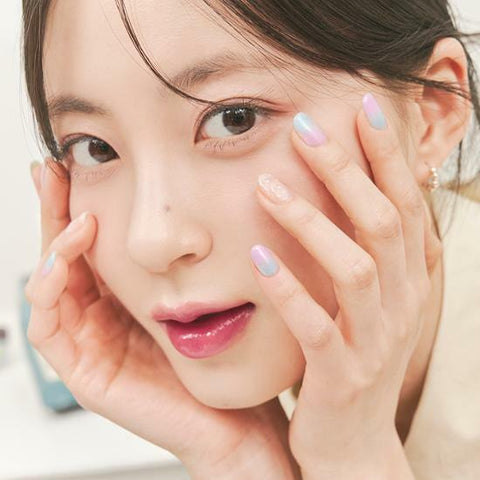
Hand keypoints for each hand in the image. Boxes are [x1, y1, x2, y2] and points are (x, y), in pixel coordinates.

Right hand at [25, 158, 300, 479]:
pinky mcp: (86, 373)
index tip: (76, 162)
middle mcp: (103, 315)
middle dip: (55, 212)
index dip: (78, 201)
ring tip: (74, 213)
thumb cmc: (229, 351)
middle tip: (51, 169)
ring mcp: (91, 343)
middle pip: (65, 255)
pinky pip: (49, 328)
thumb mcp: (210, 284)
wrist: (238, 417)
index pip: (91, 241)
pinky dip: (49, 290)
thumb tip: (197, 193)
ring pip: (50, 285)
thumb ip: (197, 248)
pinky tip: (65, 258)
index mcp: (126, 294)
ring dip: (53, 244)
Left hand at [250, 93, 442, 477]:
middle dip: (347, 170)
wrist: (356, 441)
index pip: (405, 202)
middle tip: (305, 127)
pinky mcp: (341, 375)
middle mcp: (403, 302)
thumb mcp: (378, 297)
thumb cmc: (359, 355)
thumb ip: (378, 246)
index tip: (360, 105)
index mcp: (412, 277)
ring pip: (354, 268)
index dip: (387, 154)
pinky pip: (316, 327)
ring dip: (312, 222)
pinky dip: (288, 290)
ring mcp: (375, 341)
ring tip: (266, 185)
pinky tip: (256, 257)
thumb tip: (373, 183)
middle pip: (382, 221)